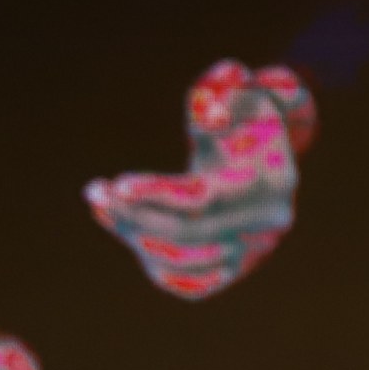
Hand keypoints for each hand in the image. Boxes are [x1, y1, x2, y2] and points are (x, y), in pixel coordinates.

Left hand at [84, 62, 315, 299]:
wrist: (268, 148)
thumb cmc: (245, 111)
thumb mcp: (240, 86)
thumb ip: (225, 85)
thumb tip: (211, 113)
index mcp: (273, 179)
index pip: (206, 200)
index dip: (158, 195)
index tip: (118, 184)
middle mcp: (267, 222)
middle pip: (187, 234)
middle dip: (133, 215)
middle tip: (95, 191)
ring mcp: (253, 250)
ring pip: (182, 261)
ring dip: (134, 234)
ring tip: (104, 202)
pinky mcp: (235, 268)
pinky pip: (188, 284)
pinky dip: (153, 261)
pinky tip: (127, 227)